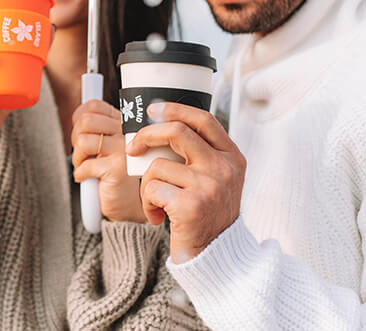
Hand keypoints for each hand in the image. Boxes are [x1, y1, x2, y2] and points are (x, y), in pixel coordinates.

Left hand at [71, 99, 145, 223]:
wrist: (130, 206)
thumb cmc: (115, 176)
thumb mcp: (106, 147)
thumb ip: (96, 129)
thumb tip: (77, 117)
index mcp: (123, 124)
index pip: (95, 106)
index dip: (79, 118)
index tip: (81, 134)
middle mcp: (126, 133)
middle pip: (85, 121)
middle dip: (75, 139)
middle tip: (81, 154)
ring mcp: (124, 150)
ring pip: (83, 141)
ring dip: (77, 158)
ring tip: (84, 166)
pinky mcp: (118, 168)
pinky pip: (85, 165)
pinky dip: (80, 174)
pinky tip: (88, 178)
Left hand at [128, 101, 245, 262]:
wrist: (215, 255)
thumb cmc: (207, 214)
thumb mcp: (216, 178)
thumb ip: (199, 153)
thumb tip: (161, 124)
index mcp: (232, 157)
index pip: (203, 120)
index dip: (175, 109)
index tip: (153, 110)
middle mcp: (224, 168)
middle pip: (176, 131)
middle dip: (147, 135)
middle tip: (133, 147)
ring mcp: (209, 186)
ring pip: (157, 165)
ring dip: (147, 185)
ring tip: (157, 202)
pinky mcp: (191, 206)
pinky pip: (152, 189)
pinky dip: (147, 203)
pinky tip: (158, 216)